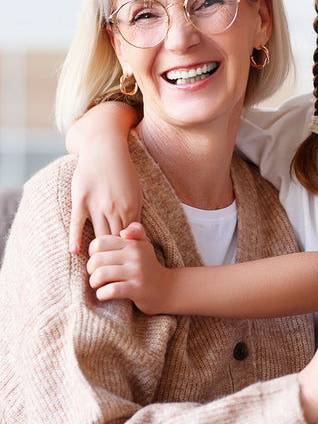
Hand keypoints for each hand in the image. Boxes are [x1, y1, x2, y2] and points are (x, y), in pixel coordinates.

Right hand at [66, 102, 141, 253]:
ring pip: (98, 234)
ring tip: (95, 268)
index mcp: (132, 207)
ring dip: (98, 252)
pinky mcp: (81, 199)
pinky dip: (76, 237)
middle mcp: (115, 208)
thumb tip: (135, 236)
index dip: (130, 253)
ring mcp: (97, 204)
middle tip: (112, 275)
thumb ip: (134, 214)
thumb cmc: (123, 172)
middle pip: (115, 240)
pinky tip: (75, 252)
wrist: (106, 148)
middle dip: (115, 258)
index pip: (131, 237)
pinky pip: (78, 222)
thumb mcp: (136, 193)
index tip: (130, 268)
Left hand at [87, 222, 170, 314]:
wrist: (167, 289)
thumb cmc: (148, 266)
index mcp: (133, 243)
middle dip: (91, 270)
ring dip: (94, 283)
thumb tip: (124, 232)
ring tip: (99, 285)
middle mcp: (136, 255)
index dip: (92, 253)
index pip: (99, 242)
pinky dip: (102, 294)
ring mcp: (137, 272)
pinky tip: (104, 294)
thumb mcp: (144, 246)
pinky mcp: (137, 289)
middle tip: (96, 275)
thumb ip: (135, 231)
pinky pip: (110, 290)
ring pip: (101, 275)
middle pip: (96, 259)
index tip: (99, 261)